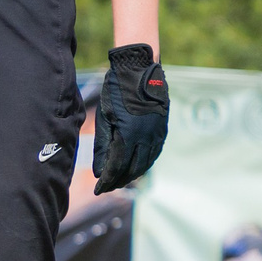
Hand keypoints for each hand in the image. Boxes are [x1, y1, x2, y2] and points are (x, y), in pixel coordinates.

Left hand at [94, 43, 169, 190]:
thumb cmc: (117, 91)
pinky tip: (138, 166)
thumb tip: (98, 170)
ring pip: (147, 163)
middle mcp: (147, 137)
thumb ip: (102, 145)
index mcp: (130, 134)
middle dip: (120, 180)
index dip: (108, 180)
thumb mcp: (104, 117)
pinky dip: (145, 163)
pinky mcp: (163, 129)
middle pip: (134, 168)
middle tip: (108, 188)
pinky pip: (155, 152)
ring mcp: (158, 133)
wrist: (140, 70)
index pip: (118, 166)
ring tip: (121, 180)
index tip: (99, 190)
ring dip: (133, 174)